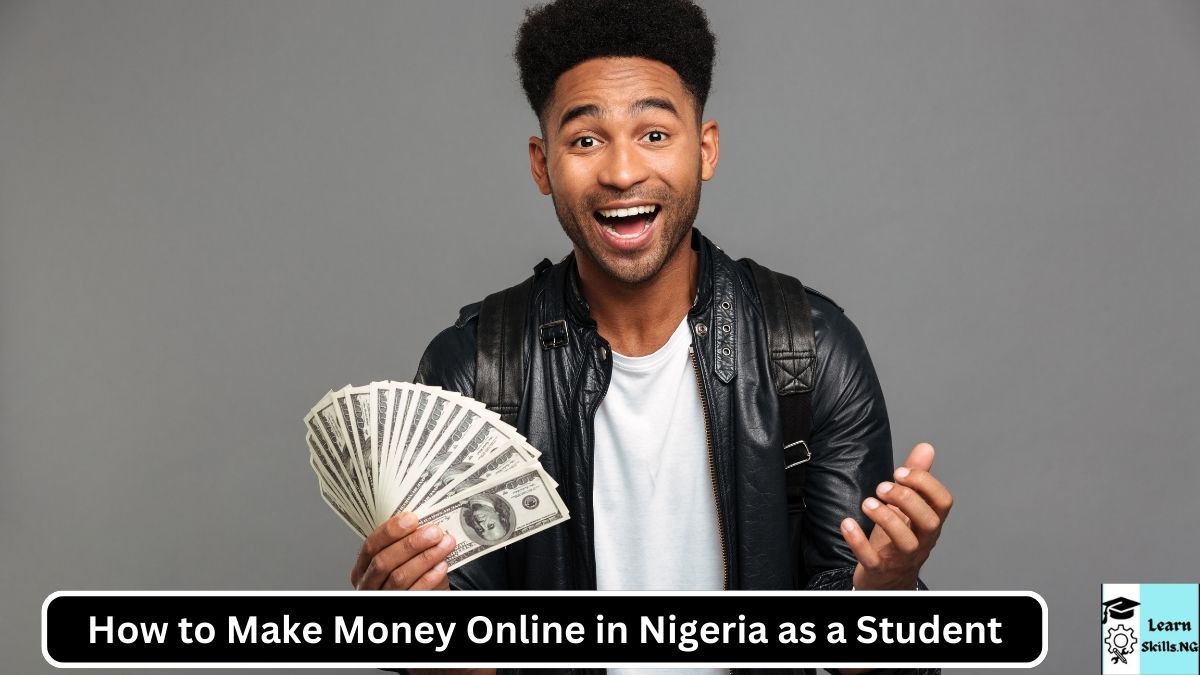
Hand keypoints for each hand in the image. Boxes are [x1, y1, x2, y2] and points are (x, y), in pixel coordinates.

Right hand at [350, 512, 455, 589]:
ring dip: (425, 558)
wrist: (423, 594)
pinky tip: (442, 565)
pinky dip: (429, 577)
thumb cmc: (410, 572)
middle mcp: (368, 583)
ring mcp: (384, 596)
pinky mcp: (402, 604)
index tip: (412, 519)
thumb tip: (424, 521)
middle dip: (410, 544)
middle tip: (434, 532)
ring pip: (399, 578)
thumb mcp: (400, 556)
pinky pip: (415, 592)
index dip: (390, 531)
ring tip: (445, 544)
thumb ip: (405, 541)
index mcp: (363, 566)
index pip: (370, 546)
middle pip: (383, 562)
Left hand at [839, 442, 952, 589]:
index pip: (943, 502)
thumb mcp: (906, 507)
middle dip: (907, 499)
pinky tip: (847, 523)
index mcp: (929, 522)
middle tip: (882, 487)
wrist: (887, 579)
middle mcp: (921, 540)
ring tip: (868, 502)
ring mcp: (901, 557)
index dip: (925, 483)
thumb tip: (926, 448)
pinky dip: (858, 541)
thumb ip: (915, 479)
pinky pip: (872, 559)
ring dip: (886, 518)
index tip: (901, 472)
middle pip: (929, 521)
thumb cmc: (897, 538)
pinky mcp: (879, 570)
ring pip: (906, 542)